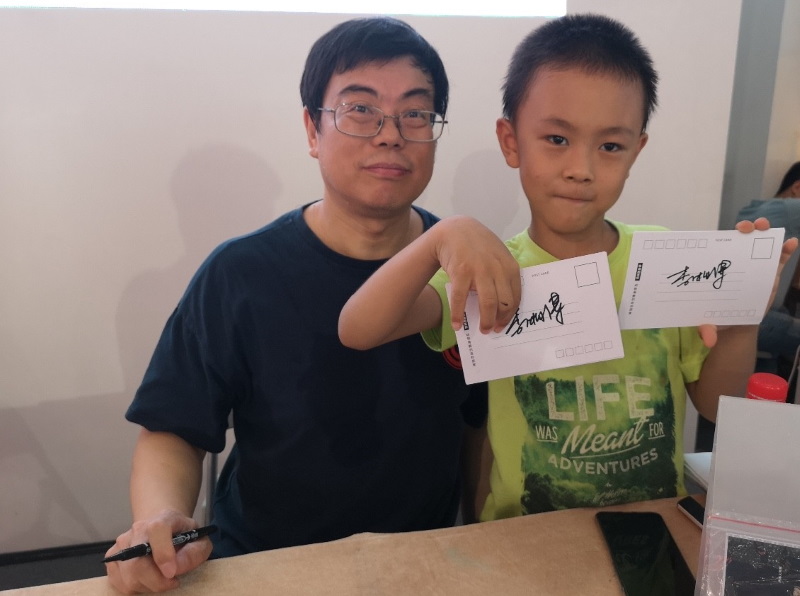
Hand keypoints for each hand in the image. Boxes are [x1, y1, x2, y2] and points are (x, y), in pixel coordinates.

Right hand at [105, 510, 211, 593]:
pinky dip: (136, 588)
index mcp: (162, 519)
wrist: (161, 527)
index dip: (163, 554)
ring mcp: (122, 543)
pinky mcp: (112, 558)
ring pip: (128, 578)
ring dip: (147, 586)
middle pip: (137, 563)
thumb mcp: (199, 540)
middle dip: (157, 582)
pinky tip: (147, 580)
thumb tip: (175, 569)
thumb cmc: (182, 535)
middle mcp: (138, 529)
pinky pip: (119, 584)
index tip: (172, 573)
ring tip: (160, 579)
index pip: (157, 530)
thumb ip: (194, 553)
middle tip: (172, 582)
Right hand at [433, 216, 520, 333]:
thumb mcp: (498, 255)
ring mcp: (480, 269)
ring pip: (488, 303)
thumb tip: (505, 305)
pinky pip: (461, 299)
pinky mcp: (461, 271)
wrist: (455, 230)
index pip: (516, 297)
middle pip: (505, 303)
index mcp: (510, 266)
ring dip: (486, 321)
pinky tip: (456, 324)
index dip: (510, 315)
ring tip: (482, 330)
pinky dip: (458, 315)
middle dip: (500, 321)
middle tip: (493, 330)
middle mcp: (498, 268)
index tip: (504, 325)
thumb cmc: (478, 246)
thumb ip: (504, 275)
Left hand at [698, 217, 797, 347]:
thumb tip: (708, 339)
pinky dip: (787, 249)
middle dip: (747, 228)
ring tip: (768, 229)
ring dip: (767, 233)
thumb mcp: (710, 321)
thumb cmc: (719, 316)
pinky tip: (792, 242)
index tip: (729, 232)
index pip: (722, 247)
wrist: (737, 324)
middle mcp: (739, 263)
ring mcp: (757, 267)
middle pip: (743, 240)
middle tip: (748, 228)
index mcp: (720, 269)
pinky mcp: (772, 274)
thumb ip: (707, 328)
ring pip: (763, 245)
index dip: (726, 236)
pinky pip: (781, 259)